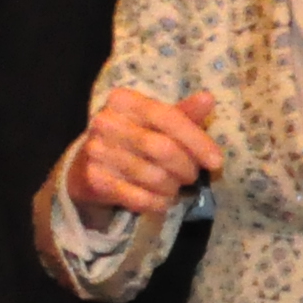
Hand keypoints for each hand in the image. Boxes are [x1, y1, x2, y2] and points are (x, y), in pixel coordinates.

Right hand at [69, 88, 220, 227]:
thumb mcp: (153, 122)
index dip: (197, 140)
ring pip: (154, 176)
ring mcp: (97, 152)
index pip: (167, 117)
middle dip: (186, 167)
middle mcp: (106, 122)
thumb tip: (208, 99)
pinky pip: (140, 198)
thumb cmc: (129, 140)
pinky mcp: (95, 180)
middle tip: (192, 176)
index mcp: (123, 100)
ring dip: (174, 187)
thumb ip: (181, 113)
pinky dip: (159, 202)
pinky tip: (162, 200)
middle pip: (163, 149)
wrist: (85, 169)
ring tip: (176, 187)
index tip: (217, 161)